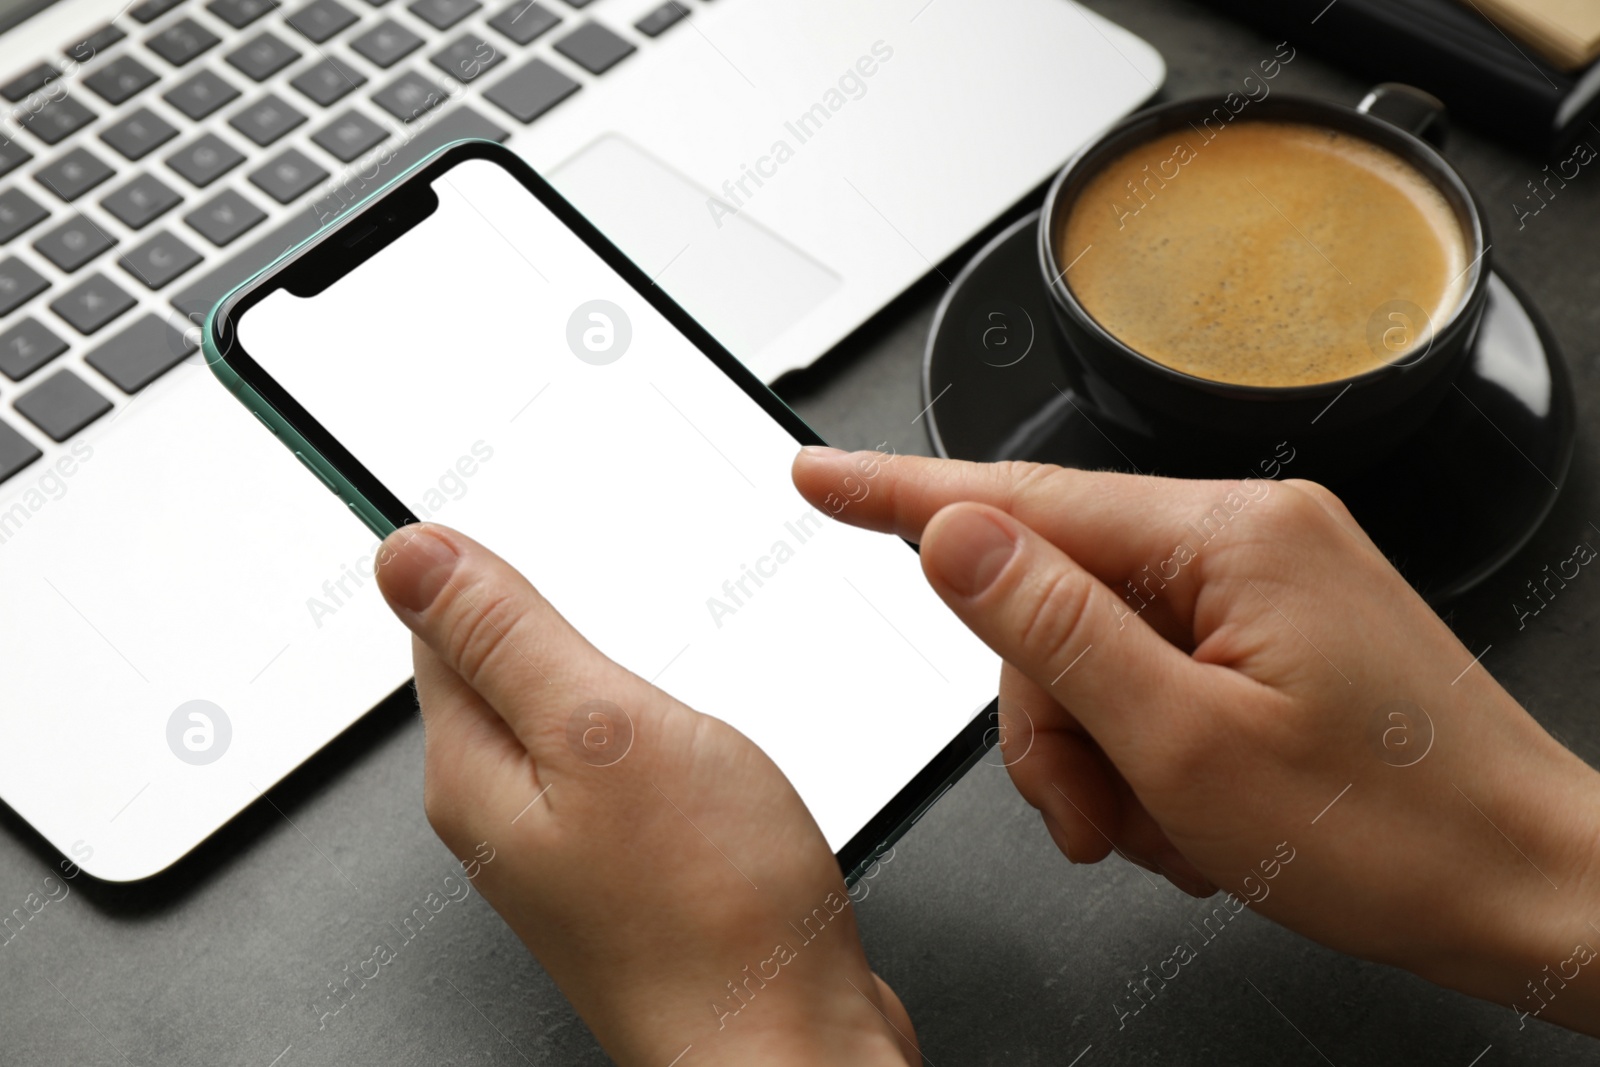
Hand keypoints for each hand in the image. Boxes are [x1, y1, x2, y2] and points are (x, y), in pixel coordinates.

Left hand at [373, 523, 916, 1065]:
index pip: (439, 626)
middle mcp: (507, 814)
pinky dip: (648, 728)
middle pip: (499, 669)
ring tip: (646, 634)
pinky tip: (686, 726)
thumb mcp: (603, 729)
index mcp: (476, 770)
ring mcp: (571, 847)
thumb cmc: (712, 912)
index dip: (482, 561)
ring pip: (568, 717)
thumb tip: (406, 554)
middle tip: (597, 562)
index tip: (526, 512)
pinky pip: (620, 768)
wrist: (789, 1047)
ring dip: (605, 670)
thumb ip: (505, 635)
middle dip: (547, 611)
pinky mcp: (634, 869)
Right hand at [793, 447, 1599, 1035]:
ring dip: (1102, 755)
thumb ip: (1054, 629)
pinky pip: (1153, 672)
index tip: (817, 477)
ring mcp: (1265, 583)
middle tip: (1090, 816)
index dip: (898, 493)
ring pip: (1096, 652)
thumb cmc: (1398, 836)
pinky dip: (1148, 754)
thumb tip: (952, 533)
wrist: (1531, 891)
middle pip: (1053, 601)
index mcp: (1227, 538)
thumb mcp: (1188, 747)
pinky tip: (1196, 815)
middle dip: (1050, 721)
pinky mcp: (1275, 630)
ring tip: (1163, 833)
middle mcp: (1248, 536)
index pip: (1018, 499)